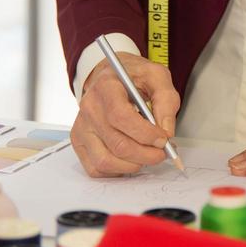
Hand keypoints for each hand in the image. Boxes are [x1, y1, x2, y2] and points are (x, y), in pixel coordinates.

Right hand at [71, 53, 179, 177]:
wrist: (110, 76)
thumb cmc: (133, 76)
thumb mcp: (157, 76)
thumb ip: (166, 100)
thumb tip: (167, 132)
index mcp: (107, 86)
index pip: (121, 116)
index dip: (145, 133)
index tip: (163, 139)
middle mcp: (89, 108)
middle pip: (117, 143)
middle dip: (146, 154)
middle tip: (162, 152)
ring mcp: (81, 127)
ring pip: (105, 160)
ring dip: (133, 164)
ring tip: (148, 155)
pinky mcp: (79, 142)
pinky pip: (96, 167)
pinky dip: (117, 170)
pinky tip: (131, 159)